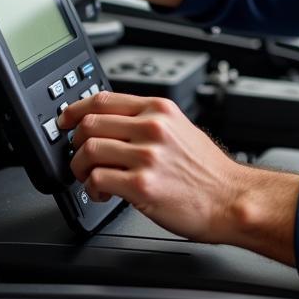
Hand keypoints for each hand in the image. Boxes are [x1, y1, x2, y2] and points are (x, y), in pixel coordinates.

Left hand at [58, 90, 298, 262]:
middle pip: (89, 124)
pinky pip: (96, 180)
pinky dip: (91, 189)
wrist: (233, 199)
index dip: (75, 110)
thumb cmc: (210, 172)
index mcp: (160, 110)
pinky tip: (103, 193)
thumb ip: (150, 123)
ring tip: (91, 178)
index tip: (66, 120)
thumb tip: (115, 124)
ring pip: (88, 151)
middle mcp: (152, 128)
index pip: (103, 99)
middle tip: (79, 156)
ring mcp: (147, 157)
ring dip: (80, 168)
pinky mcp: (142, 186)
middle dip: (76, 143)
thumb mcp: (182, 130)